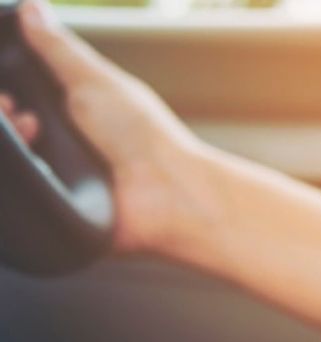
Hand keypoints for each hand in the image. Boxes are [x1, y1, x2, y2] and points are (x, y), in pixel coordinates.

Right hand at [1, 0, 210, 252]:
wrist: (166, 194)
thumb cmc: (143, 135)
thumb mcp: (95, 81)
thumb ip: (59, 49)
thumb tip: (31, 8)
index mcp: (73, 109)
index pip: (19, 93)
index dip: (4, 88)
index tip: (5, 88)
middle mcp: (62, 141)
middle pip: (10, 123)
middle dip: (2, 110)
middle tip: (14, 108)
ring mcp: (57, 175)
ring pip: (10, 155)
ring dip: (10, 139)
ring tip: (32, 130)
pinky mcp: (54, 206)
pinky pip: (21, 190)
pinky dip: (17, 175)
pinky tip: (30, 163)